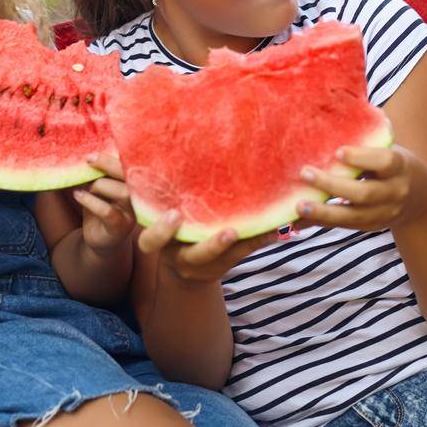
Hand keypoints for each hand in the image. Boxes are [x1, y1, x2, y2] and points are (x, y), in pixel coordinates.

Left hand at [74, 152, 136, 254]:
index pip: (131, 166)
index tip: (93, 154)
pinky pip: (108, 211)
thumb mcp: (99, 188)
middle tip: (89, 160)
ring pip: (122, 192)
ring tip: (84, 187)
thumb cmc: (100, 209)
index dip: (114, 157)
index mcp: (135, 185)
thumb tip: (86, 155)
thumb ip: (99, 174)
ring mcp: (132, 213)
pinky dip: (90, 201)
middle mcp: (138, 198)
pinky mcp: (121, 227)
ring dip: (99, 185)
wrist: (99, 240)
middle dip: (109, 165)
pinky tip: (78, 195)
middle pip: (130, 176)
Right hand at [137, 212, 275, 287]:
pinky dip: (259, 240)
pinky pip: (243, 255)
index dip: (161, 232)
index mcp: (160, 243)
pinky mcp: (225, 265)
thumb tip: (166, 158)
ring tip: (263, 229)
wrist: (185, 269)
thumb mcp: (159, 218)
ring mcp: (204, 266)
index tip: (175, 215)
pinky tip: (275, 228)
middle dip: (213, 245)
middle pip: (195, 256)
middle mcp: (181, 257)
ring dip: (245, 244)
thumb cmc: (170, 228)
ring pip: (225, 260)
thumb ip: (161, 199)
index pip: (150, 242)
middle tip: (230, 232)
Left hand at [293, 145, 426, 231]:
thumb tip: (330, 122)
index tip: (338, 152)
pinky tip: (302, 219)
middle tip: (305, 173)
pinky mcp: (372, 226)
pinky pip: (346, 226)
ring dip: (324, 212)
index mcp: (399, 166)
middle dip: (333, 185)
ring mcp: (385, 213)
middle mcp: (395, 192)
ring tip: (300, 206)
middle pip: (364, 193)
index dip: (362, 158)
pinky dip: (323, 222)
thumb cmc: (394, 163)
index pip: (384, 162)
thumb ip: (368, 139)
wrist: (421, 196)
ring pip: (354, 216)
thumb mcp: (390, 148)